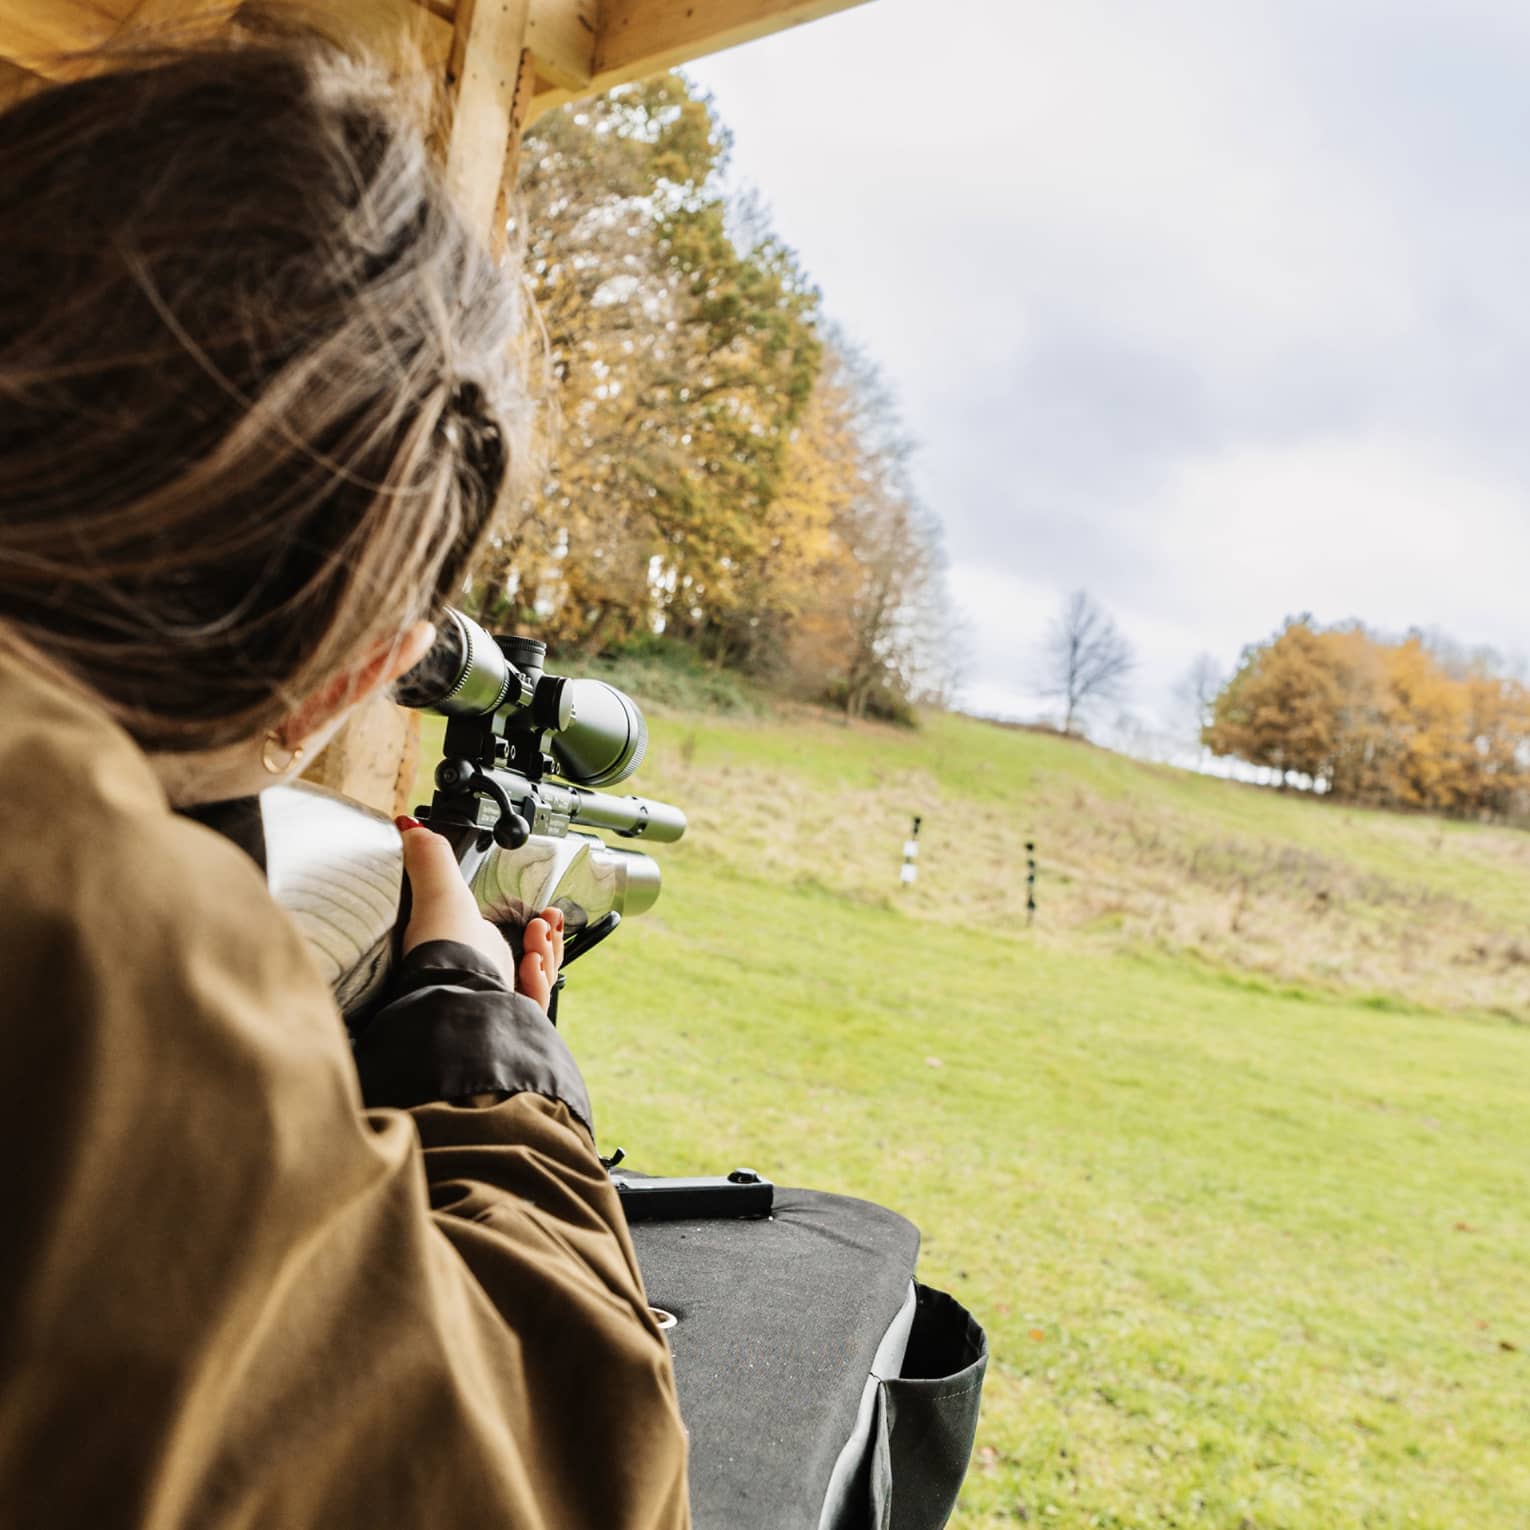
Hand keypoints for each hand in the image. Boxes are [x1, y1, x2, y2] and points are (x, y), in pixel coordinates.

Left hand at [397, 819, 565, 1014]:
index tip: (543, 910)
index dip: (531, 924)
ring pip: (540, 978)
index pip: (507, 936)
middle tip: (544, 920)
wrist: (456, 997)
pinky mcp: (512, 1017)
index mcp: (469, 949)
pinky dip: (542, 980)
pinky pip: (538, 1001)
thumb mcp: (438, 894)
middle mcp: (483, 975)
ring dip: (547, 951)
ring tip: (539, 934)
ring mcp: (499, 997)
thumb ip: (431, 858)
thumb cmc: (442, 953)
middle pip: (533, 957)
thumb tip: (408, 827)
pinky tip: (533, 963)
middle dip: (547, 935)